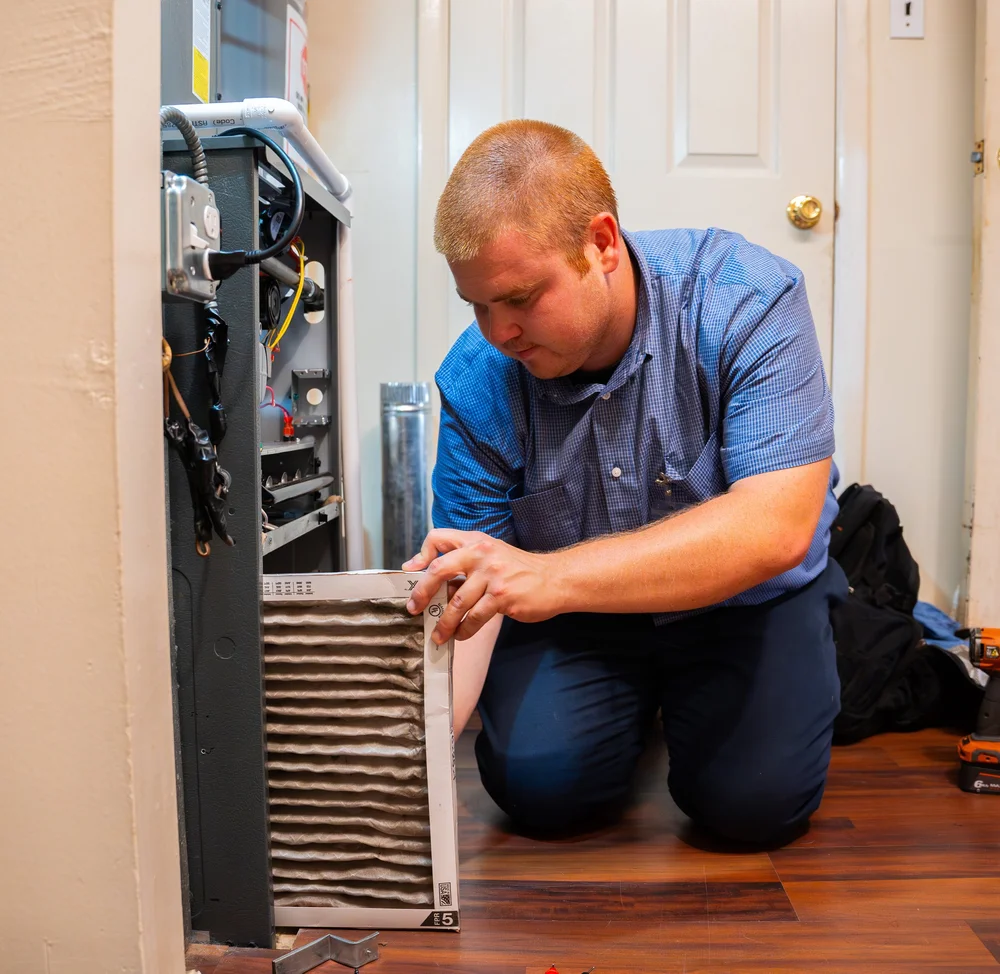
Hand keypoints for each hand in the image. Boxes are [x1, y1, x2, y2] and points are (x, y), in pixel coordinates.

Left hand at [402, 529, 564, 642]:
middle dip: (422, 592)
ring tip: (438, 635)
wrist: (554, 579)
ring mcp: (493, 575)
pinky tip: (461, 635)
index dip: (421, 553)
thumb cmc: (519, 570)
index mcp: (476, 541)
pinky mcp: (502, 597)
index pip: (439, 537)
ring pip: (457, 602)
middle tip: (413, 609)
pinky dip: (464, 630)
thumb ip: (465, 561)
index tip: (411, 571)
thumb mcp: (492, 553)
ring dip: (444, 622)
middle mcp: (482, 554)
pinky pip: (475, 617)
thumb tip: (435, 581)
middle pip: (440, 570)